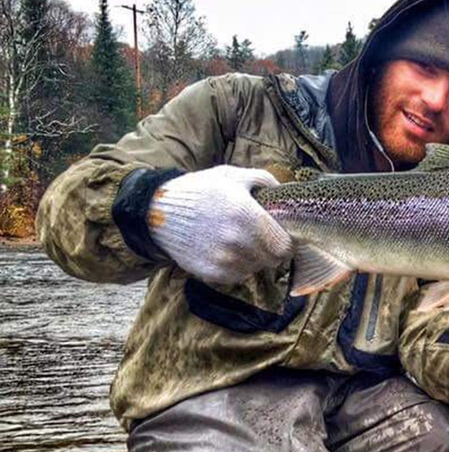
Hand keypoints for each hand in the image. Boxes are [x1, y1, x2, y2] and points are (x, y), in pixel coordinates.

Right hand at [147, 165, 290, 285]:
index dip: (287, 241)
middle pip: (273, 260)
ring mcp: (223, 260)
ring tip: (239, 241)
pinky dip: (237, 266)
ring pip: (256, 268)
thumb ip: (264, 180)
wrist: (158, 211)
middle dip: (271, 249)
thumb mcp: (233, 175)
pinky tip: (225, 249)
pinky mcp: (211, 273)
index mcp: (246, 216)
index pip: (285, 246)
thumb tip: (285, 192)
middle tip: (261, 237)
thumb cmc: (200, 190)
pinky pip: (238, 275)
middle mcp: (237, 242)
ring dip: (254, 258)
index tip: (281, 234)